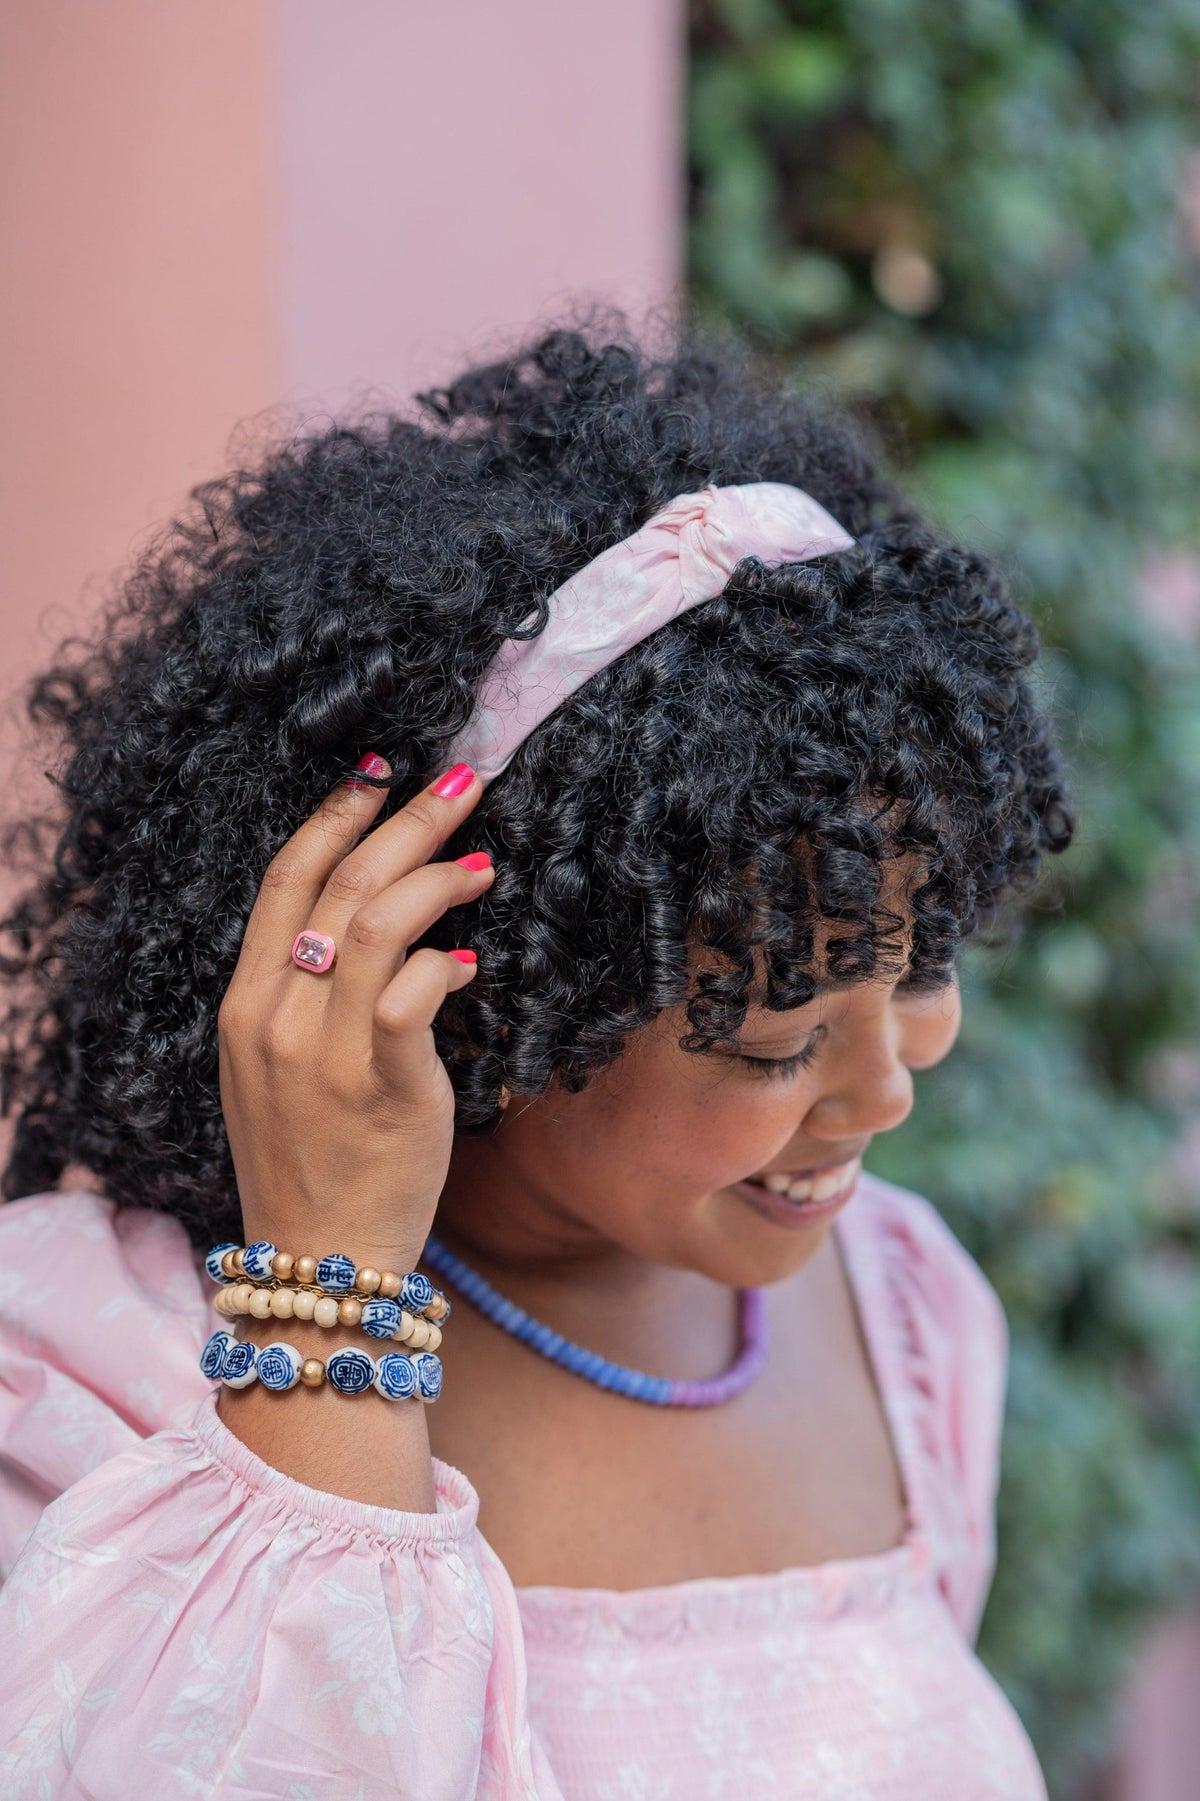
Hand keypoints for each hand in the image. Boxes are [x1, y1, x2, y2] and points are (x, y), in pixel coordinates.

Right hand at [216, 759, 491, 1269]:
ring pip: (378, 922)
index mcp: (245, 1003)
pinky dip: (447, 960)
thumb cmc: (312, 1159)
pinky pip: (413, 990)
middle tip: (462, 782)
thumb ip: (312, 995)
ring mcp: (324, 1050)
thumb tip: (391, 930)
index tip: (379, 776)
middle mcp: (275, 1017)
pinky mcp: (382, 1083)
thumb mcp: (279, 1068)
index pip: (285, 880)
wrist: (318, 1260)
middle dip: (406, 820)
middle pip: (341, 884)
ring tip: (483, 862)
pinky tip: (474, 959)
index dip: (335, 816)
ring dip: (438, 875)